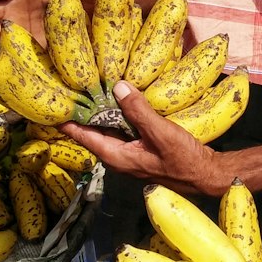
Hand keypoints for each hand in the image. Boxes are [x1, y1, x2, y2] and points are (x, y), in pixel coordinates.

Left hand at [63, 80, 230, 195]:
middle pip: (93, 132)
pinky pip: (123, 129)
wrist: (207, 175)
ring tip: (92, 87)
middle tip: (72, 86)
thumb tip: (118, 87)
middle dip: (83, 111)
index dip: (67, 120)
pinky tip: (122, 99)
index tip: (54, 103)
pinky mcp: (142, 148)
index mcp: (117, 156)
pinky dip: (119, 114)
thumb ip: (139, 111)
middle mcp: (119, 156)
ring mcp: (131, 153)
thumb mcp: (161, 133)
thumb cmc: (184, 160)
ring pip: (109, 129)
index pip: (83, 136)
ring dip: (102, 111)